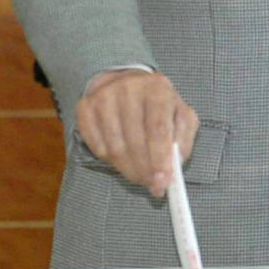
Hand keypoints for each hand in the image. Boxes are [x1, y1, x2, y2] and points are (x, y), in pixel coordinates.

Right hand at [75, 70, 198, 196]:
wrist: (126, 83)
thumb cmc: (158, 105)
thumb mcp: (181, 115)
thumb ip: (183, 138)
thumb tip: (175, 164)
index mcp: (157, 87)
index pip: (157, 128)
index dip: (160, 158)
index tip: (162, 181)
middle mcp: (128, 88)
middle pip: (135, 141)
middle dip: (145, 170)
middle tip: (152, 185)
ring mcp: (103, 97)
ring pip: (114, 148)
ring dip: (128, 169)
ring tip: (139, 175)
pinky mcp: (85, 108)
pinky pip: (97, 147)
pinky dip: (110, 161)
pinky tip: (122, 159)